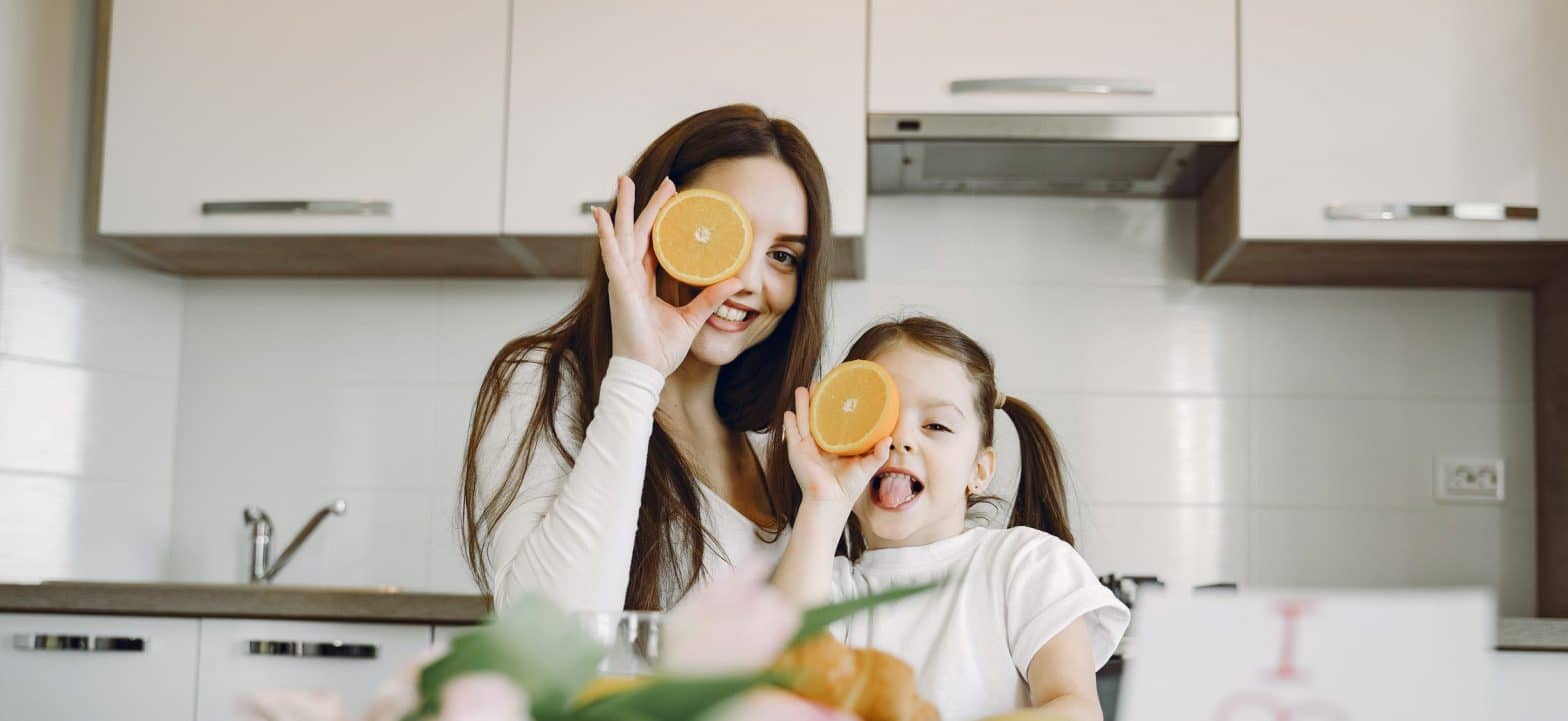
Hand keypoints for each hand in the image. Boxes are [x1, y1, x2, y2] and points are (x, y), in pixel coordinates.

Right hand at [592, 176, 742, 375]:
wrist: (647, 372)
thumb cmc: (661, 350)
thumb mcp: (692, 318)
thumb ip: (710, 298)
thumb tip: (736, 283)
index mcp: (644, 282)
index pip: (653, 242)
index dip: (662, 219)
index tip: (674, 196)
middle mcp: (630, 277)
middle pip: (638, 232)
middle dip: (647, 204)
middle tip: (664, 180)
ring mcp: (622, 281)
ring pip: (623, 235)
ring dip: (623, 207)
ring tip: (623, 181)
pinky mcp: (619, 289)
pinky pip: (611, 257)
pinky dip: (606, 235)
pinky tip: (601, 215)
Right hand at [782, 387, 891, 512]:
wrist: (831, 501)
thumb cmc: (849, 486)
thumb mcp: (867, 466)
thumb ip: (878, 453)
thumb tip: (890, 438)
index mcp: (835, 445)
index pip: (834, 421)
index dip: (834, 407)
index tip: (838, 390)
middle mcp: (820, 444)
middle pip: (816, 416)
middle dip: (816, 400)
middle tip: (818, 383)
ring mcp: (807, 447)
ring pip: (803, 421)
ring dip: (801, 405)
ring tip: (801, 389)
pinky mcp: (797, 453)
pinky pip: (792, 435)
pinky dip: (789, 424)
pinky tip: (788, 412)